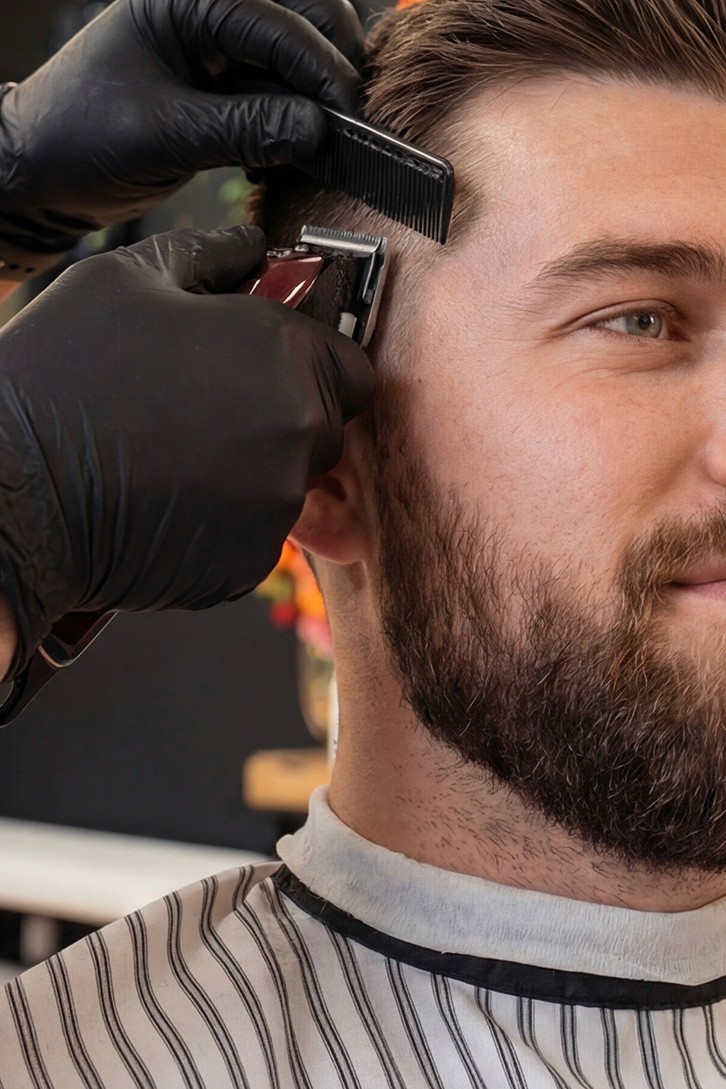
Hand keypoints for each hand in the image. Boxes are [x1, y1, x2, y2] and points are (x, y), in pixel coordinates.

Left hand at [0, 0, 361, 266]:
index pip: (280, 22)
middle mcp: (210, 10)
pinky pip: (283, 91)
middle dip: (332, 72)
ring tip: (309, 148)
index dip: (323, 72)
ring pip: (301, 56)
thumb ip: (245, 127)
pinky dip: (297, 121)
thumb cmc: (80, 136)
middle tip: (346, 130)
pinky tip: (282, 154)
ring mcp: (220, 44)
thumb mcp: (165, 135)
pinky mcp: (225, 82)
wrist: (44, 166)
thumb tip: (318, 130)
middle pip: (307, 19)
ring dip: (317, 99)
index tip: (349, 122)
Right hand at [0, 225, 372, 676]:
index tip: (270, 370)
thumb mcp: (128, 280)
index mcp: (287, 355)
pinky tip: (166, 499)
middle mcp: (301, 432)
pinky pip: (254, 535)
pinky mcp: (248, 563)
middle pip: (325, 428)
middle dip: (282, 419)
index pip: (353, 369)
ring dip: (251, 472)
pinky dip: (224, 523)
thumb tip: (253, 245)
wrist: (16, 489)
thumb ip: (210, 256)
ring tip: (174, 454)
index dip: (314, 368)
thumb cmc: (64, 375)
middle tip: (206, 410)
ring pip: (288, 485)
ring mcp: (277, 505)